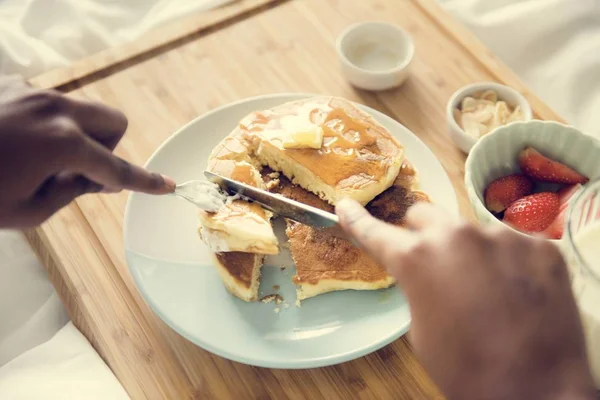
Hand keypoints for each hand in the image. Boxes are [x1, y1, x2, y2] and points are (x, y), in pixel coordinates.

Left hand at [0, 76, 174, 227]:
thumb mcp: (27, 210)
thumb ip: (71, 192)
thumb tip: (93, 178)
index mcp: (62, 143)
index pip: (117, 168)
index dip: (144, 182)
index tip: (168, 185)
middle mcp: (53, 109)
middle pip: (113, 121)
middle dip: (106, 146)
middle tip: (78, 168)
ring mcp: (31, 92)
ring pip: (79, 111)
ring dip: (74, 134)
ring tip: (36, 157)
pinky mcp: (11, 85)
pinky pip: (48, 103)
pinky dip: (46, 124)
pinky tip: (16, 141)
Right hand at [336, 199, 594, 399]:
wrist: (537, 390)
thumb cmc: (466, 369)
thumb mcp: (422, 330)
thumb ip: (418, 287)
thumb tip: (430, 273)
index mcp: (417, 259)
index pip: (376, 232)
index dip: (358, 220)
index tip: (345, 206)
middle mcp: (457, 236)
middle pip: (425, 215)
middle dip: (423, 235)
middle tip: (434, 265)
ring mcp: (503, 237)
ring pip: (472, 230)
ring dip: (470, 250)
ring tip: (487, 290)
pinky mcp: (540, 247)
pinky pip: (513, 244)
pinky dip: (509, 262)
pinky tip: (517, 292)